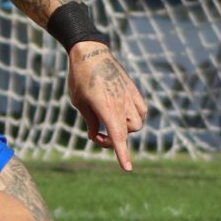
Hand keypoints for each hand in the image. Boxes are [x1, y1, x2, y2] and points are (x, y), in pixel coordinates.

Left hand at [67, 41, 145, 171]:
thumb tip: (97, 135)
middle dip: (115, 139)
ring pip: (138, 122)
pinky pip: (141, 110)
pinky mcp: (134, 90)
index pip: (117, 137)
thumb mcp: (79, 102)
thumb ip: (90, 121)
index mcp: (106, 108)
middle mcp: (122, 103)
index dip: (121, 154)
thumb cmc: (80, 78)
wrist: (90, 52)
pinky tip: (122, 112)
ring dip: (126, 127)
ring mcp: (130, 96)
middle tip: (98, 135)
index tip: (127, 168)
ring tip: (110, 121)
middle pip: (128, 132)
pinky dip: (135, 115)